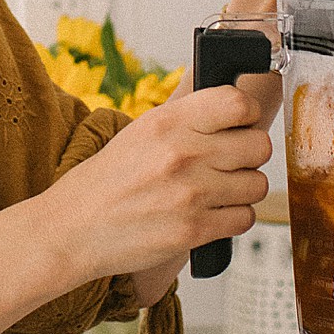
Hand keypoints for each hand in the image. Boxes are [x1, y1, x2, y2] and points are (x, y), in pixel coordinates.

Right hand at [38, 82, 270, 286]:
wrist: (74, 228)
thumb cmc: (107, 181)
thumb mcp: (142, 132)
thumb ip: (189, 121)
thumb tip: (238, 113)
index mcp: (168, 121)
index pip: (239, 103)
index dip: (249, 114)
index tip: (241, 124)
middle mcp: (182, 153)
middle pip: (259, 145)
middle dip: (249, 156)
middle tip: (230, 163)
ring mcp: (190, 193)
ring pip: (257, 184)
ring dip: (243, 190)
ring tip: (217, 192)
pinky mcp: (193, 229)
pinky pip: (245, 218)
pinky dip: (233, 219)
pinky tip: (211, 214)